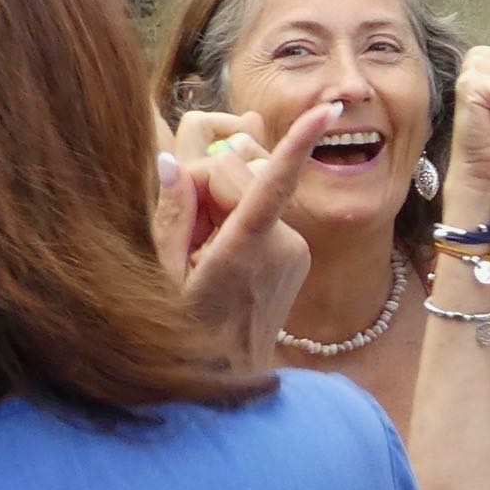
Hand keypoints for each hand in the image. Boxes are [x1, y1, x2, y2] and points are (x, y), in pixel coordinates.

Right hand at [153, 102, 328, 374]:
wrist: (230, 379)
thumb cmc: (184, 332)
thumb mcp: (161, 277)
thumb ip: (168, 216)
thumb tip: (168, 161)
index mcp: (247, 249)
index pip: (275, 183)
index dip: (300, 142)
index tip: (327, 110)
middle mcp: (281, 246)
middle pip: (238, 177)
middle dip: (204, 189)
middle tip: (182, 237)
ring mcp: (295, 249)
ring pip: (250, 193)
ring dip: (219, 207)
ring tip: (201, 253)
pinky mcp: (298, 252)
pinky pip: (262, 213)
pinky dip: (236, 221)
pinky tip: (220, 255)